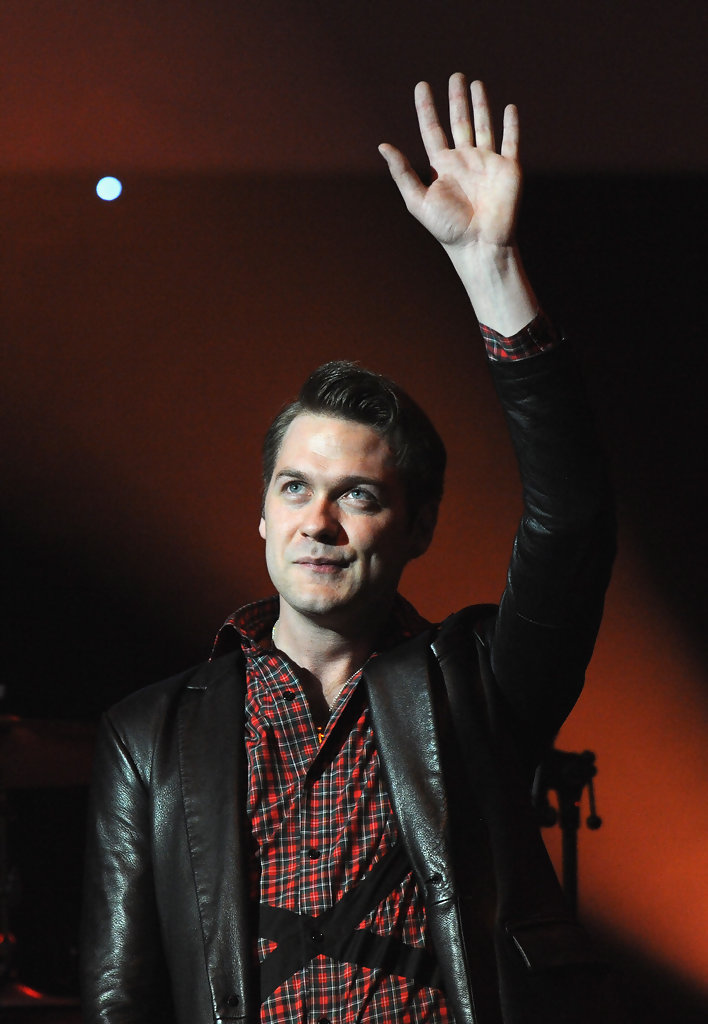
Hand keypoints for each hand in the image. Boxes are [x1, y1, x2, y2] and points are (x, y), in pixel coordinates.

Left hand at [379, 75, 520, 252]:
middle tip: (455, 76)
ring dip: (481, 104)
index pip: (432, 129)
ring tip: (476, 84)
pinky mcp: (509, 168)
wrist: (479, 245)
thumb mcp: (418, 200)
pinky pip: (510, 140)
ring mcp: (487, 163)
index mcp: (442, 166)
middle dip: (457, 99)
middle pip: (459, 122)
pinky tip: (509, 107)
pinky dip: (511, 124)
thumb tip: (382, 145)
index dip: (426, 108)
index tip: (421, 86)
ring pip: (484, 125)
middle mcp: (464, 160)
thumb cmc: (447, 229)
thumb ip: (402, 173)